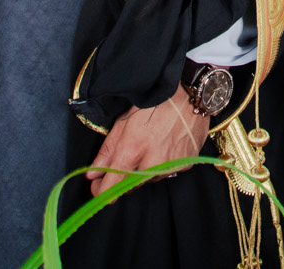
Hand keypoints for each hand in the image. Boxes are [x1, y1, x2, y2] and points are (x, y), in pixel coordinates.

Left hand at [88, 86, 206, 196]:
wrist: (190, 94)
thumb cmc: (154, 102)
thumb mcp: (124, 122)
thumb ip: (107, 151)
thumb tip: (92, 174)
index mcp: (132, 151)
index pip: (111, 188)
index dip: (101, 190)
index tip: (97, 186)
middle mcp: (152, 164)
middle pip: (130, 186)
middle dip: (124, 176)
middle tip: (127, 155)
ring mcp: (170, 166)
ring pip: (149, 179)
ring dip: (144, 169)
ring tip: (150, 144)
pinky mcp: (185, 165)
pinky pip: (167, 172)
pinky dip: (163, 164)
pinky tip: (165, 145)